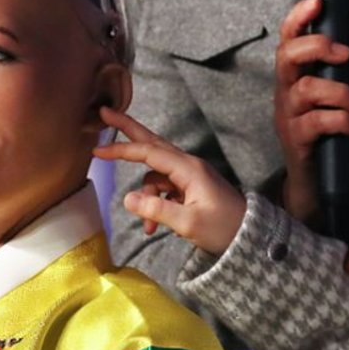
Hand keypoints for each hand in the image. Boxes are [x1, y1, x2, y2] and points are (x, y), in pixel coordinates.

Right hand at [93, 107, 245, 255]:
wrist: (250, 236)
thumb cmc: (224, 228)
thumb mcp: (188, 223)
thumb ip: (157, 209)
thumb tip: (128, 199)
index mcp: (188, 169)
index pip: (148, 152)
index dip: (121, 150)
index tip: (97, 150)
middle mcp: (188, 165)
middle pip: (151, 142)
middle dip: (127, 130)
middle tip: (105, 113)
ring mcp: (190, 175)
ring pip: (155, 177)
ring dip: (147, 199)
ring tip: (150, 227)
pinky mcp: (191, 187)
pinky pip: (165, 189)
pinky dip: (156, 204)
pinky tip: (157, 225)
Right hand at [275, 0, 348, 222]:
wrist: (319, 185)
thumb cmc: (330, 138)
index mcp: (296, 77)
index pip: (288, 39)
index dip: (298, 18)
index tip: (318, 2)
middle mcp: (286, 92)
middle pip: (287, 56)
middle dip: (317, 47)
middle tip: (346, 54)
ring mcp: (288, 116)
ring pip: (306, 89)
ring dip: (342, 93)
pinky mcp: (295, 140)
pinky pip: (316, 122)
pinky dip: (343, 120)